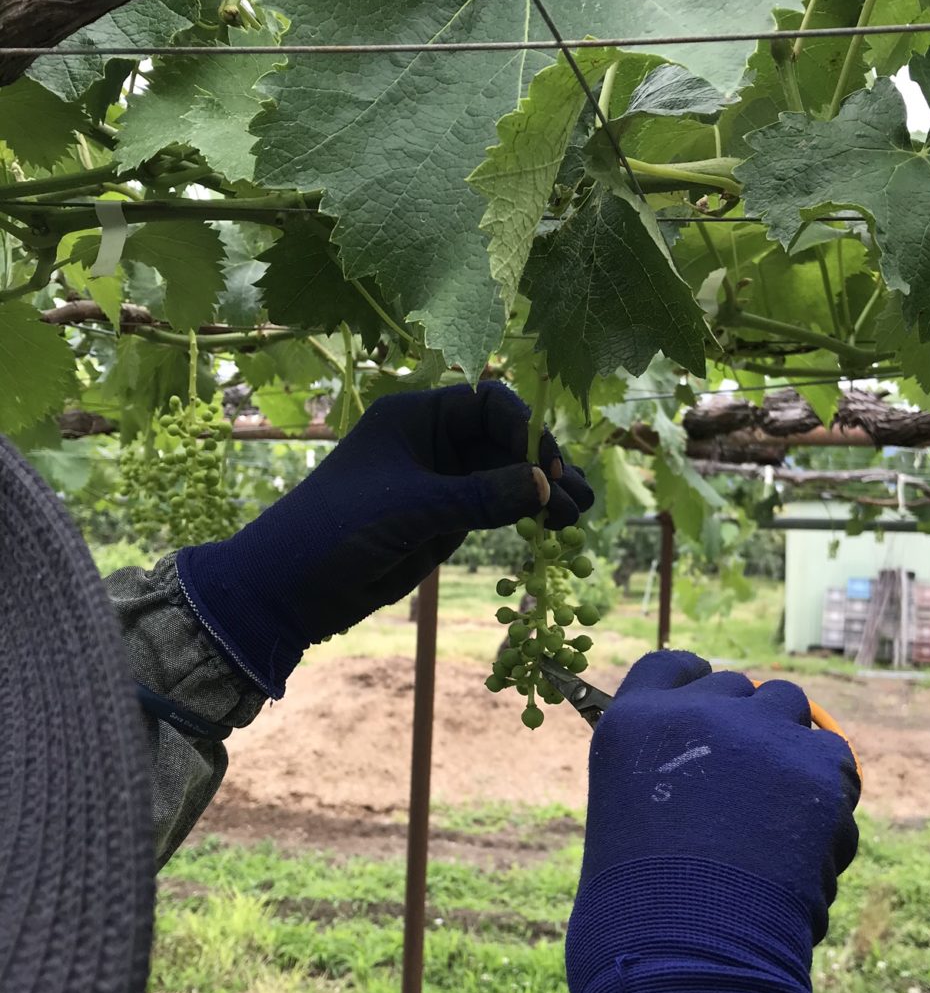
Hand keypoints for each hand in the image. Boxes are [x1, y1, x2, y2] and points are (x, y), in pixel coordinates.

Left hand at [177, 381, 591, 695]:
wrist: (289, 589)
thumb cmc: (335, 530)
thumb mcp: (410, 509)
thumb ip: (478, 496)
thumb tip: (543, 485)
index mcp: (414, 417)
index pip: (487, 403)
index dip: (522, 429)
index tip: (544, 465)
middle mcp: (431, 442)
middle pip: (504, 440)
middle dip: (542, 465)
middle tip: (577, 497)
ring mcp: (441, 482)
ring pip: (505, 477)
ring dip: (542, 494)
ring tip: (577, 518)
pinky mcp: (445, 521)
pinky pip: (496, 509)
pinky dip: (525, 517)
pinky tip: (556, 529)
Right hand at [565, 651, 859, 992]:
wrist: (686, 963)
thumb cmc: (639, 919)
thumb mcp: (629, 823)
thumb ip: (668, 778)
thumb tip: (721, 769)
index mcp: (631, 722)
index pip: (676, 666)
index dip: (699, 688)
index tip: (711, 716)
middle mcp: (694, 712)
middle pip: (743, 691)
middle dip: (750, 731)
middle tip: (747, 797)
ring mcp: (758, 735)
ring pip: (794, 714)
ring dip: (791, 755)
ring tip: (778, 825)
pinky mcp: (814, 768)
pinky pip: (835, 762)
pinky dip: (828, 798)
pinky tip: (806, 848)